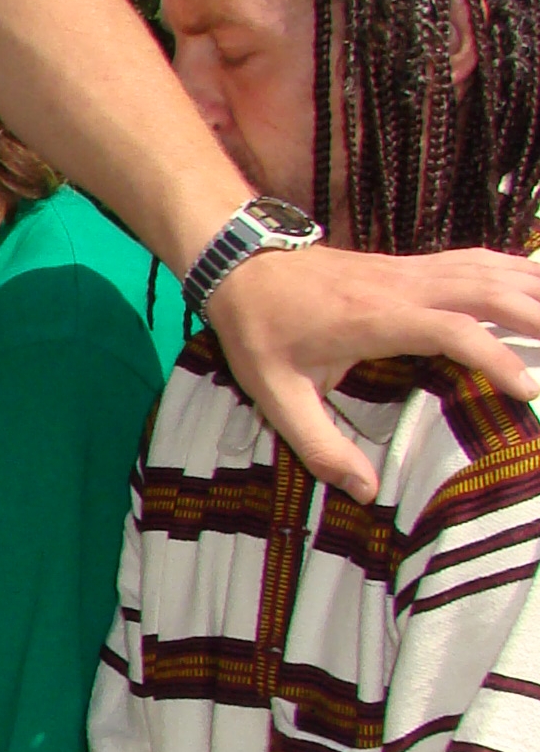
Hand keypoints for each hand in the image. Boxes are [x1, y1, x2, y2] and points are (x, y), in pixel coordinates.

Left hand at [210, 243, 539, 504]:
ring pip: (487, 268)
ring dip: (532, 286)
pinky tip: (535, 281)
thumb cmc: (258, 331)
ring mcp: (407, 270)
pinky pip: (472, 261)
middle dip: (536, 314)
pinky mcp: (408, 265)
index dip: (494, 355)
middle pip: (486, 290)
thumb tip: (364, 491)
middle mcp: (401, 286)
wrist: (240, 265)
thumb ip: (320, 446)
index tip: (527, 388)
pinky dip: (512, 269)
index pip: (452, 330)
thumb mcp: (276, 397)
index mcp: (375, 318)